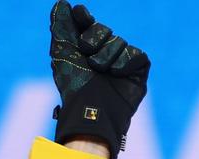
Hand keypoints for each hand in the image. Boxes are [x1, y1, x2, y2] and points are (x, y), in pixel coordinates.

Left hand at [49, 1, 149, 158]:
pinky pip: (135, 54)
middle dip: (93, 39)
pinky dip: (123, 63)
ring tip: (100, 71)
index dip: (84, 18)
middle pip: (104, 30)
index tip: (79, 14)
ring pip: (119, 42)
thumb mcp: (62, 53)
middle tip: (87, 54)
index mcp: (85, 50)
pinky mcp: (138, 70)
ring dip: (105, 56)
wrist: (90, 107)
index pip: (88, 24)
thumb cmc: (73, 85)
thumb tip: (60, 3)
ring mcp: (122, 61)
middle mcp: (104, 54)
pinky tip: (115, 75)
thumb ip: (61, 27)